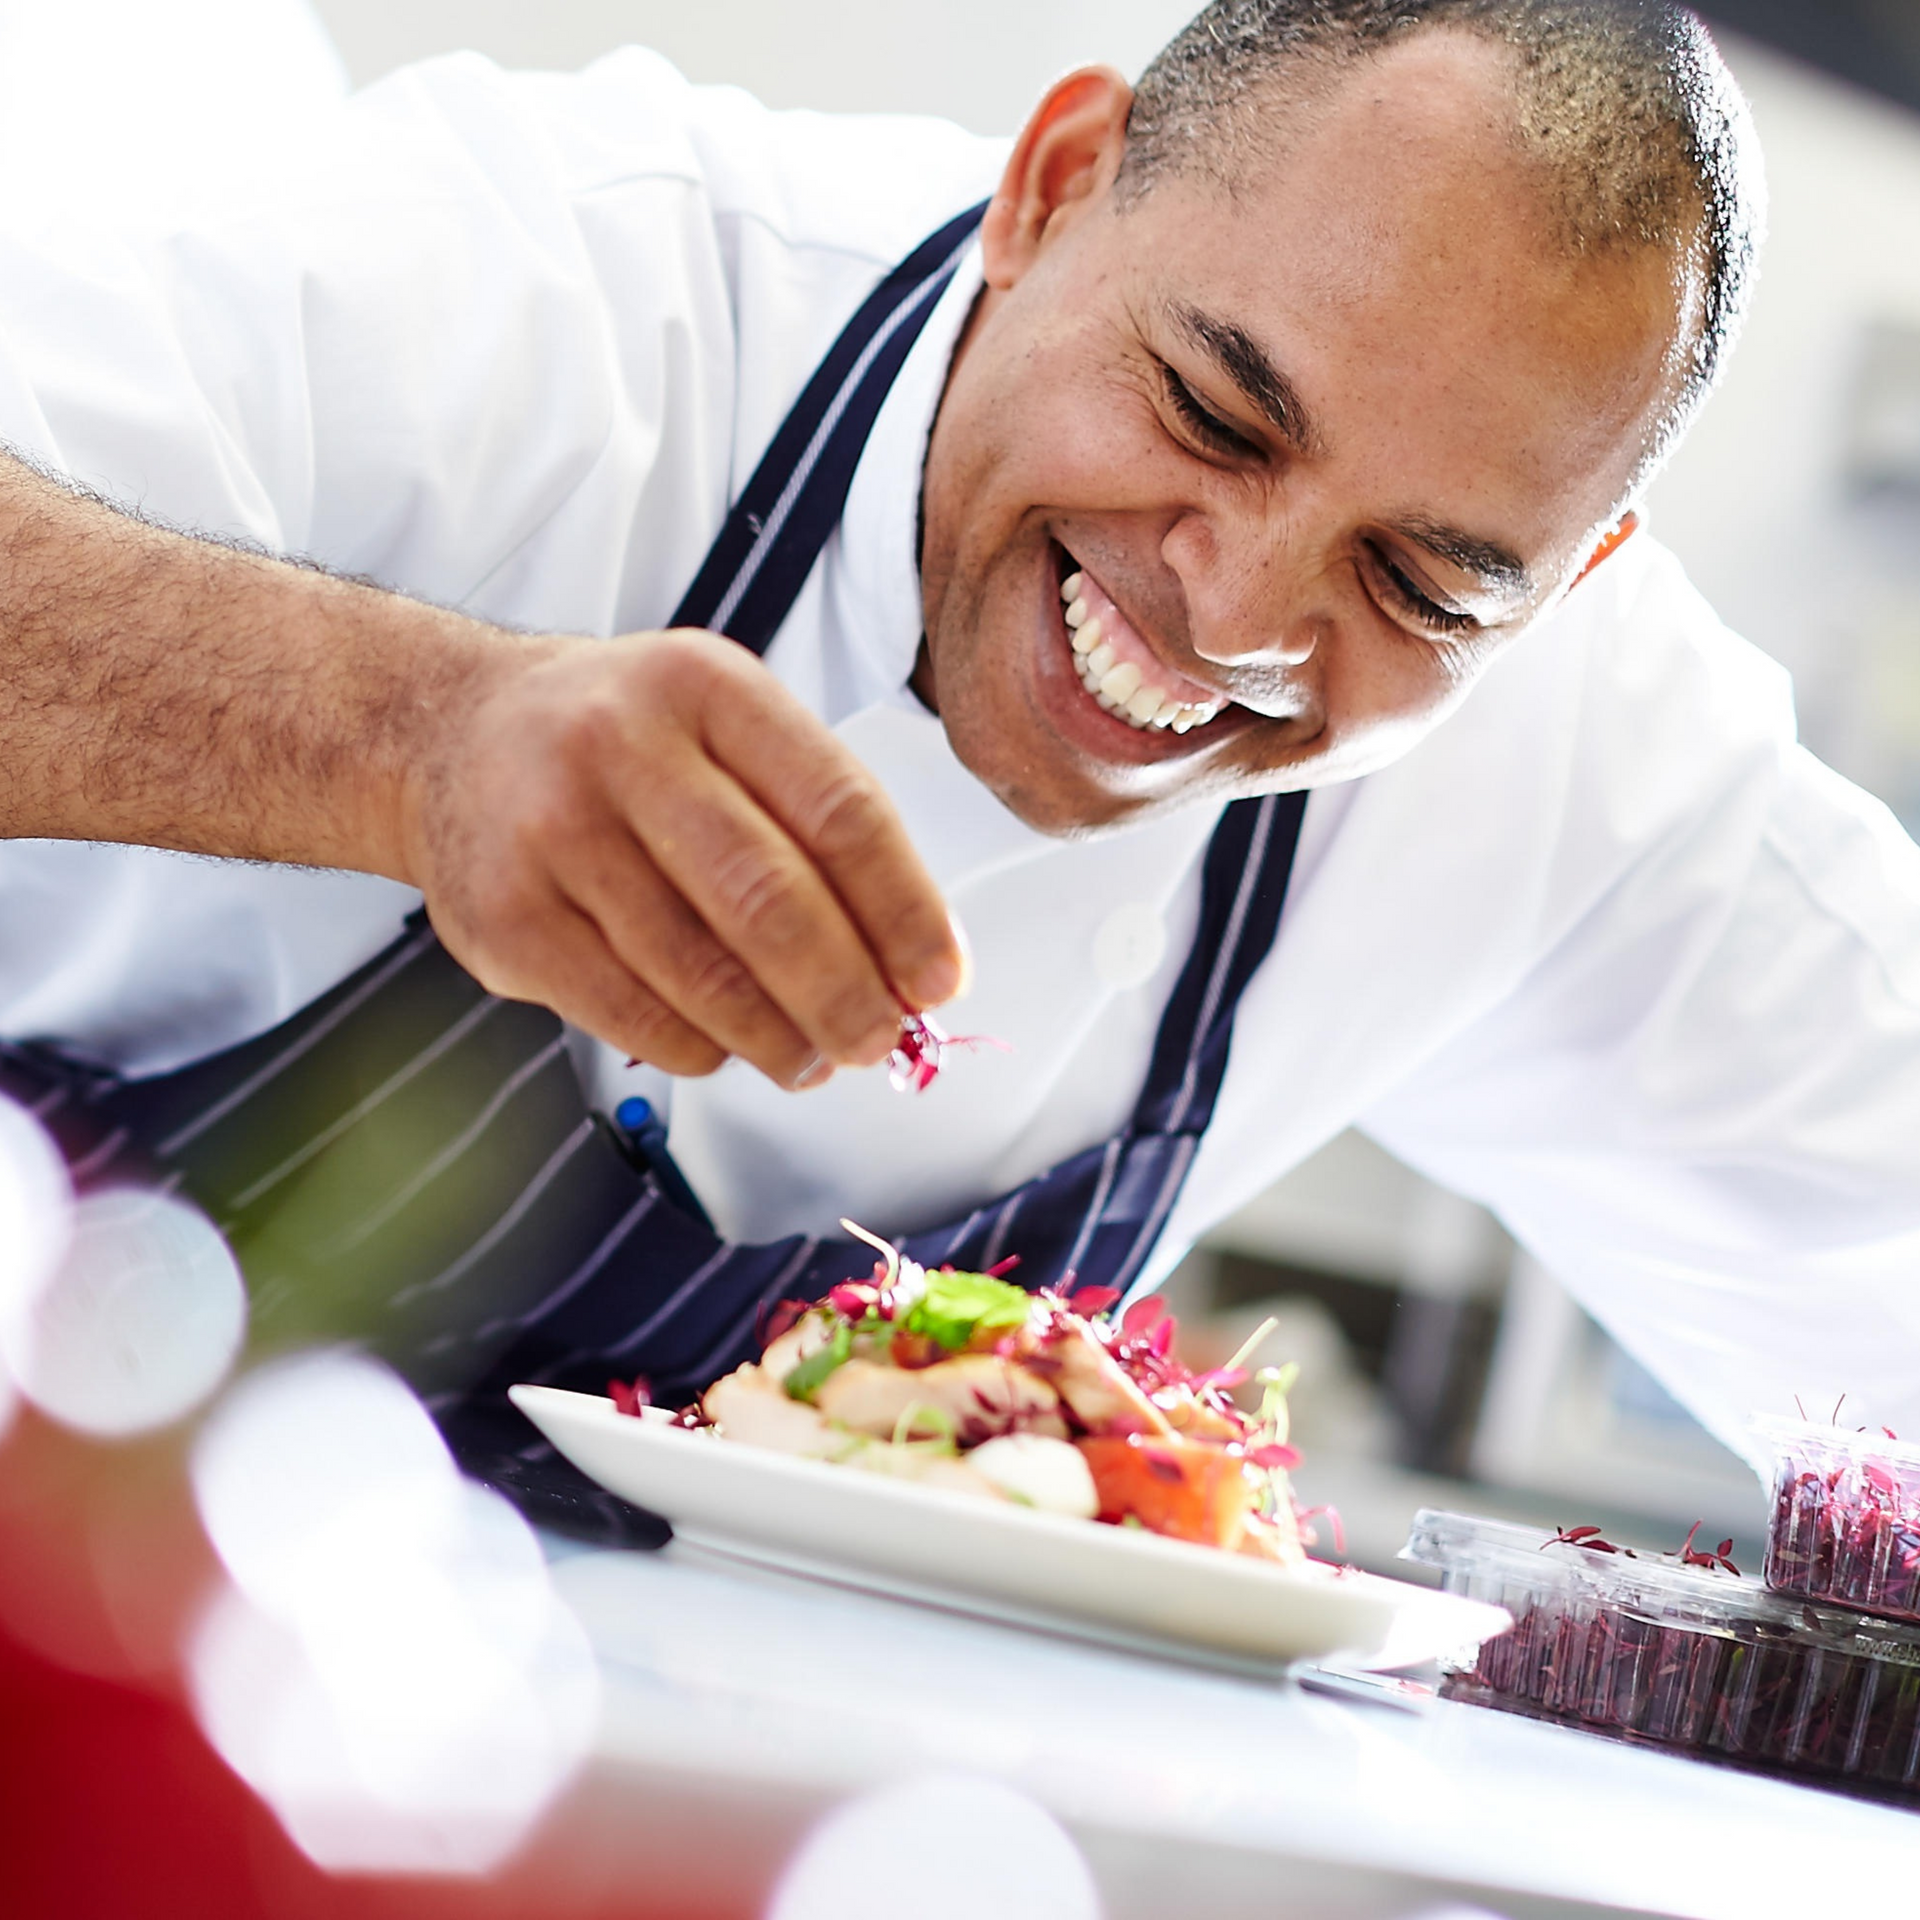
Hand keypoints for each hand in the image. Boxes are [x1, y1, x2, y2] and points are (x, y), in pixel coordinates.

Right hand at [400, 628, 964, 1088]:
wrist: (450, 736)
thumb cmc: (625, 744)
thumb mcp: (726, 727)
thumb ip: (818, 822)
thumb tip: (912, 963)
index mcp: (706, 686)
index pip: (838, 810)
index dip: (904, 910)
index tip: (938, 979)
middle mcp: (621, 745)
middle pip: (768, 900)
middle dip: (845, 994)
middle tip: (880, 1041)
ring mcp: (552, 832)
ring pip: (701, 973)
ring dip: (778, 1038)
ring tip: (813, 1059)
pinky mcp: (505, 919)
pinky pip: (634, 1016)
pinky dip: (701, 1050)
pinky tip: (728, 1048)